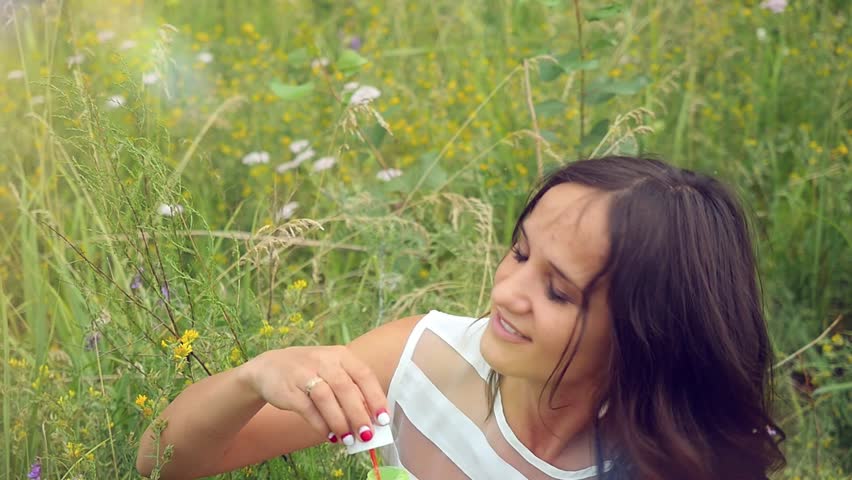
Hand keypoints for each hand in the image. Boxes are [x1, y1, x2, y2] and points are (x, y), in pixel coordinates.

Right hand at [241, 345, 389, 445]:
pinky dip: (321, 425)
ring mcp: (304, 373)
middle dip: (359, 415)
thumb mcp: (332, 371)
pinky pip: (308, 409)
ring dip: (340, 422)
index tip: (383, 419)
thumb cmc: (310, 372)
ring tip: (348, 440)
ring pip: (327, 398)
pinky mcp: (289, 389)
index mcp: (340, 355)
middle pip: (346, 388)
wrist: (269, 368)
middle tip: (367, 435)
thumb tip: (370, 418)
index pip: (364, 375)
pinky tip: (330, 436)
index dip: (376, 398)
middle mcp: (324, 360)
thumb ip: (351, 390)